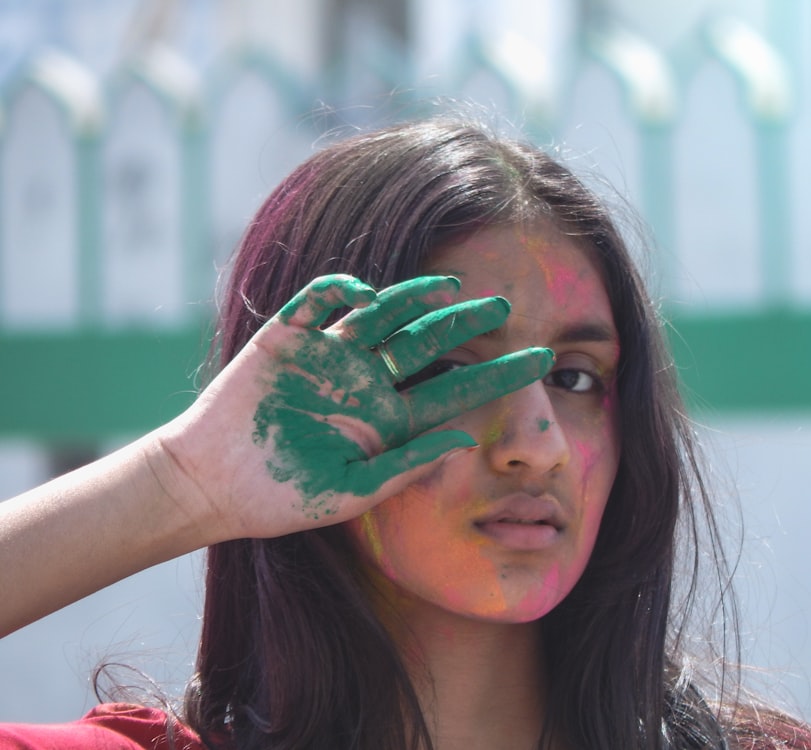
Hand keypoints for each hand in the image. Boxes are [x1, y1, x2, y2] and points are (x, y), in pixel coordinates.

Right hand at [168, 274, 552, 540]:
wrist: (209, 484)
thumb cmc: (281, 497)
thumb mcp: (352, 491)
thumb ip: (409, 464)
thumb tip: (465, 440)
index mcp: (388, 419)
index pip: (455, 390)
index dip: (498, 375)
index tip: (543, 361)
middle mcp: (366, 381)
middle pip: (427, 343)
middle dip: (466, 325)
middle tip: (507, 309)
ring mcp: (329, 356)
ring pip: (382, 315)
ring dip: (413, 297)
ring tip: (451, 287)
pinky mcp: (288, 338)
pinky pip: (318, 303)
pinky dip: (340, 291)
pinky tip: (364, 291)